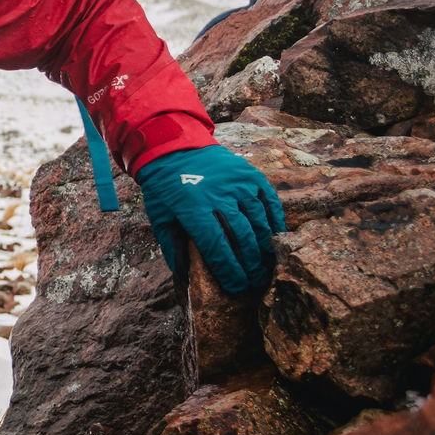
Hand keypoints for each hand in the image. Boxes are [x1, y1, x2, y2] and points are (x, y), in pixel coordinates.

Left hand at [135, 144, 284, 294]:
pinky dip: (275, 222)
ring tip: (266, 267)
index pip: (216, 246)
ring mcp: (238, 183)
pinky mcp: (251, 175)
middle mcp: (219, 195)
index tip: (237, 286)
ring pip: (258, 221)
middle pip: (242, 236)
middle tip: (254, 282)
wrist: (174, 148)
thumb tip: (183, 275)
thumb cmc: (165, 187)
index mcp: (193, 208)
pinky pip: (269, 202)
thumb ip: (170, 245)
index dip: (229, 269)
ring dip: (264, 247)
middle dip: (250, 264)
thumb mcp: (159, 215)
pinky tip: (276, 239)